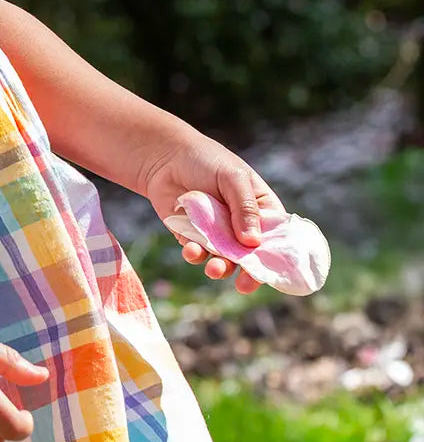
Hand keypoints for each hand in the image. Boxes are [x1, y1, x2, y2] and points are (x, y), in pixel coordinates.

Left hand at [139, 134, 283, 294]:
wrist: (165, 157)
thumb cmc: (206, 160)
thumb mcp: (232, 178)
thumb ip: (244, 208)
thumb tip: (253, 242)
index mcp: (261, 209)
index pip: (276, 236)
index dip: (276, 255)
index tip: (273, 271)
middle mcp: (241, 225)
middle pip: (251, 255)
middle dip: (248, 271)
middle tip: (244, 284)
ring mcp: (217, 233)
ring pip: (224, 259)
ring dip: (221, 268)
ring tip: (215, 269)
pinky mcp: (192, 236)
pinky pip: (197, 253)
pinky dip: (195, 255)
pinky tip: (191, 251)